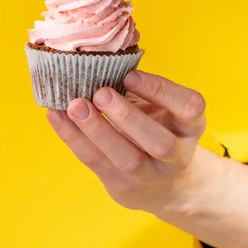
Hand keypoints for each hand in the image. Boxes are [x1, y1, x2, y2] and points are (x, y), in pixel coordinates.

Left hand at [47, 70, 207, 214]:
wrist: (163, 185)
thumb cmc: (156, 130)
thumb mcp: (162, 109)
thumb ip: (140, 89)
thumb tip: (99, 59)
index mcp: (191, 127)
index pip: (189, 107)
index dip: (161, 90)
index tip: (130, 75)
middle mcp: (177, 155)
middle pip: (159, 143)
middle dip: (128, 117)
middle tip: (100, 94)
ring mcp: (151, 176)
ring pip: (127, 159)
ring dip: (98, 130)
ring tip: (75, 106)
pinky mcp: (123, 187)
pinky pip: (96, 162)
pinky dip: (73, 138)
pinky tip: (56, 116)